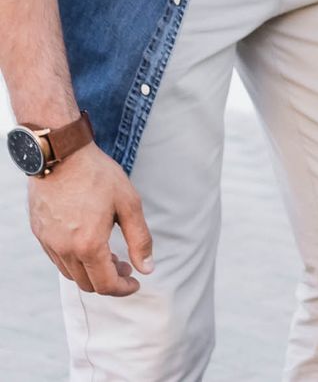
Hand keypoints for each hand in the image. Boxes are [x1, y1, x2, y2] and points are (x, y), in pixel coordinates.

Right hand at [28, 142, 153, 295]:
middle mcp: (65, 250)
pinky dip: (76, 261)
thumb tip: (147, 268)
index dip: (123, 289)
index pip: (106, 284)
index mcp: (89, 245)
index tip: (135, 282)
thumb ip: (139, 239)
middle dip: (110, 281)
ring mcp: (50, 244)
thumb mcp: (129, 203)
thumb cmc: (98, 176)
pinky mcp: (40, 235)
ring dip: (92, 272)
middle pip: (87, 284)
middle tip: (125, 266)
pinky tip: (88, 244)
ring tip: (110, 255)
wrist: (62, 156)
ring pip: (71, 274)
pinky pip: (58, 260)